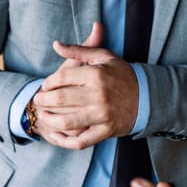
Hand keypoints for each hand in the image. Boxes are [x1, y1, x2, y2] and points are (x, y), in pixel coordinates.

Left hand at [31, 22, 138, 148]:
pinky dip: (65, 141)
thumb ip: (78, 50)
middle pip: (60, 99)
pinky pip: (81, 141)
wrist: (147, 96)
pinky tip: (56, 134)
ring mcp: (102, 115)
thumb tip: (56, 45)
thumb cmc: (121, 74)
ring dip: (49, 120)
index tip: (45, 85)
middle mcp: (98, 95)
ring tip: (43, 115)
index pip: (62, 78)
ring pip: (66, 122)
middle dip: (44, 100)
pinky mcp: (106, 131)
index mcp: (96, 75)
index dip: (49, 82)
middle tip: (38, 100)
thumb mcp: (103, 57)